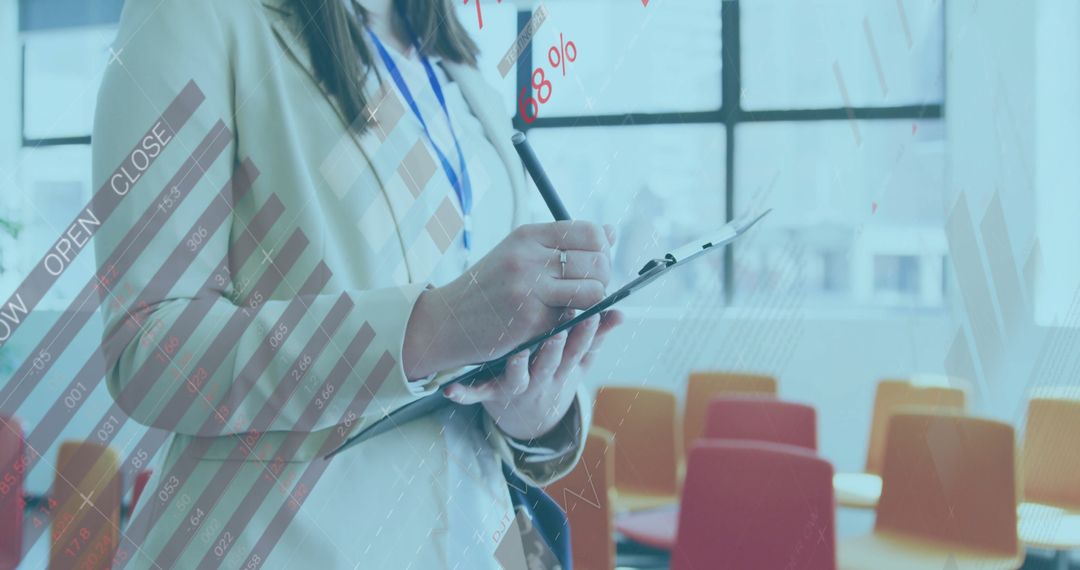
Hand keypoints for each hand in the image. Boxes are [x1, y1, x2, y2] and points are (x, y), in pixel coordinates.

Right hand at [403, 221, 614, 379]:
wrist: (448, 321)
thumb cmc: (489, 288)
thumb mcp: (521, 253)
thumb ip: (565, 243)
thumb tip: (611, 232)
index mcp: (528, 235)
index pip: (591, 233)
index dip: (602, 251)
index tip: (593, 265)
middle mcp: (530, 258)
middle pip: (599, 262)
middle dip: (603, 279)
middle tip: (589, 290)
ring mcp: (531, 289)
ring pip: (595, 291)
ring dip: (594, 303)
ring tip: (577, 306)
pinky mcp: (532, 321)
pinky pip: (574, 319)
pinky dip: (572, 323)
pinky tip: (554, 322)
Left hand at [443, 310, 623, 439]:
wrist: (528, 417)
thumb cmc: (554, 375)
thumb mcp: (577, 362)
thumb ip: (596, 337)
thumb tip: (620, 312)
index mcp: (563, 368)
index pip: (578, 350)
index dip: (586, 333)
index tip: (592, 312)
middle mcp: (542, 379)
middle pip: (551, 363)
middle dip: (556, 347)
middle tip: (559, 327)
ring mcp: (517, 388)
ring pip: (519, 378)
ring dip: (519, 367)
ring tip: (519, 353)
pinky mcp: (493, 394)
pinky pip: (478, 395)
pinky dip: (465, 394)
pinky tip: (450, 389)